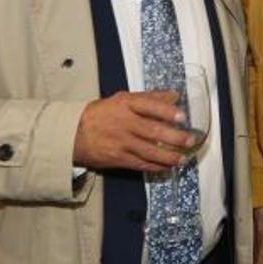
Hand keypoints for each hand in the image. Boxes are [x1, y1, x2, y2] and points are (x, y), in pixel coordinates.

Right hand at [71, 90, 191, 172]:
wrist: (72, 134)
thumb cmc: (101, 114)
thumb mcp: (122, 99)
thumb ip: (149, 98)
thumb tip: (174, 96)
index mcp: (125, 104)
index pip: (148, 106)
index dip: (166, 111)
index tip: (182, 116)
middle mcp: (123, 123)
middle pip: (152, 130)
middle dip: (173, 137)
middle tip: (190, 140)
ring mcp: (120, 142)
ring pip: (148, 151)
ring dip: (168, 156)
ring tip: (183, 158)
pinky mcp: (118, 158)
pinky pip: (140, 164)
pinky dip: (155, 166)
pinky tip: (167, 167)